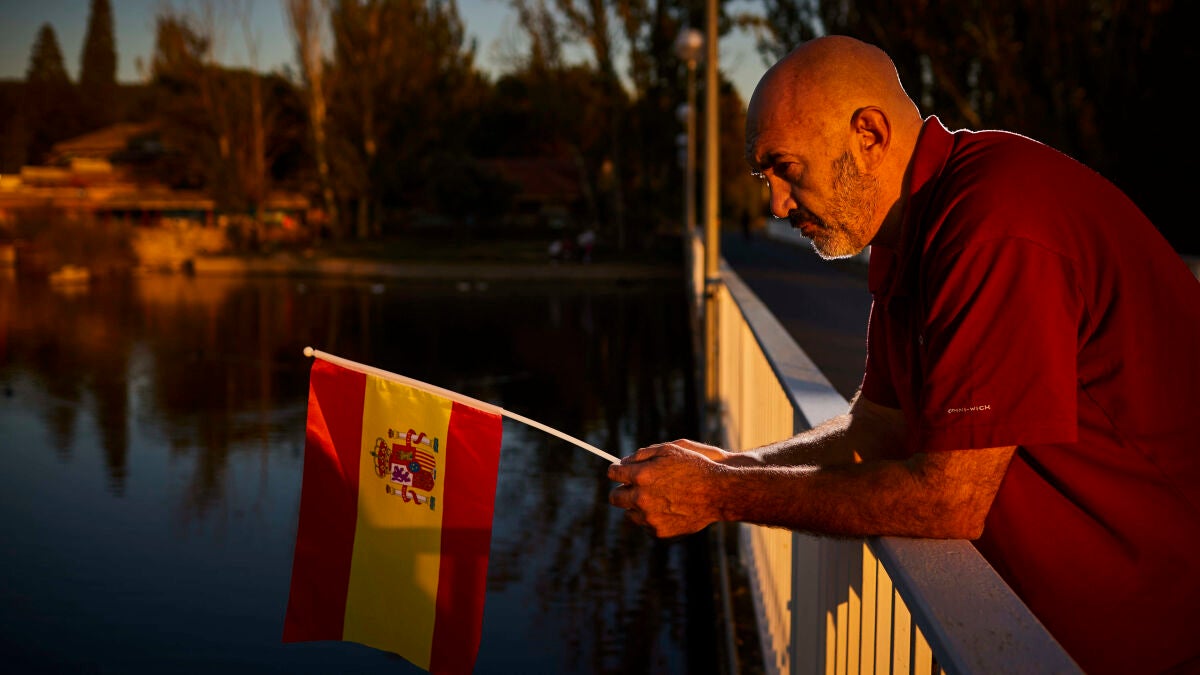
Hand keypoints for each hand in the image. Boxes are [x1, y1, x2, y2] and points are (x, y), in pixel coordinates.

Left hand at [607, 440, 727, 537]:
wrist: (719, 492)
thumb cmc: (695, 466)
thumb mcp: (669, 450)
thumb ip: (642, 455)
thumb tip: (623, 462)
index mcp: (641, 476)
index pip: (613, 473)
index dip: (616, 470)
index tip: (619, 471)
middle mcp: (641, 498)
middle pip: (615, 497)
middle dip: (621, 490)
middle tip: (630, 487)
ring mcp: (649, 517)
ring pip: (629, 514)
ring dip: (637, 506)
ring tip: (655, 498)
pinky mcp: (659, 531)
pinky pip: (645, 525)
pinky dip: (651, 518)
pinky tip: (667, 508)